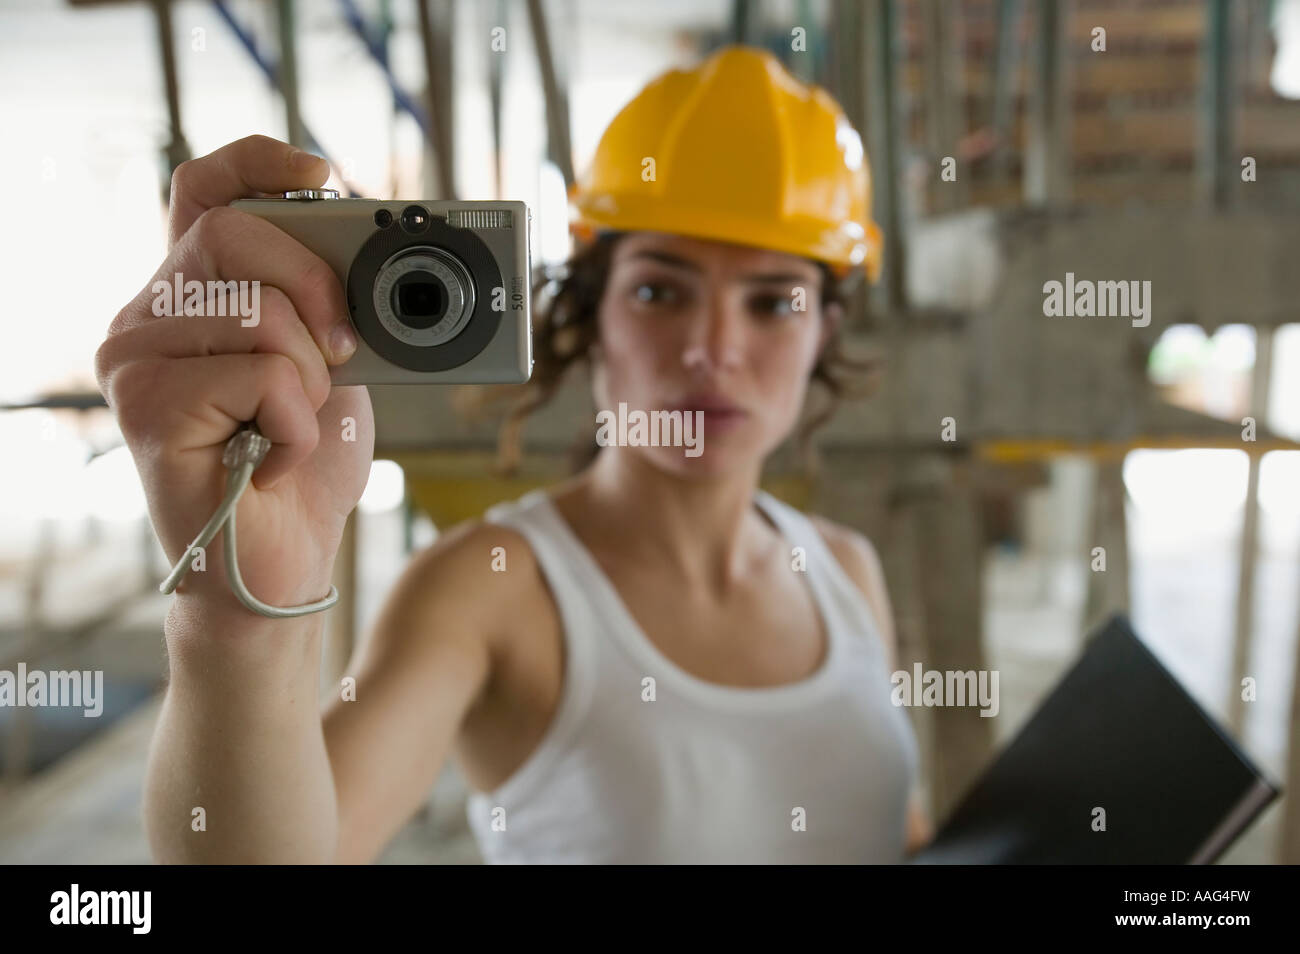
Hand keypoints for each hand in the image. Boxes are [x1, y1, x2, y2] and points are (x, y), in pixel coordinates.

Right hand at [95, 135, 373, 616]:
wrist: (283, 563)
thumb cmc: (303, 465)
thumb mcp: (333, 364)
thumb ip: (329, 301)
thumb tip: (370, 242)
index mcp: (194, 294)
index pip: (203, 189)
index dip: (258, 161)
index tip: (323, 174)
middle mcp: (148, 316)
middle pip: (233, 230)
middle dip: (315, 286)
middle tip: (343, 351)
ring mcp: (135, 359)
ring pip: (255, 309)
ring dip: (309, 376)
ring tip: (290, 425)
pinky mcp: (146, 408)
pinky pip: (261, 374)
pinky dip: (297, 424)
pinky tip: (272, 459)